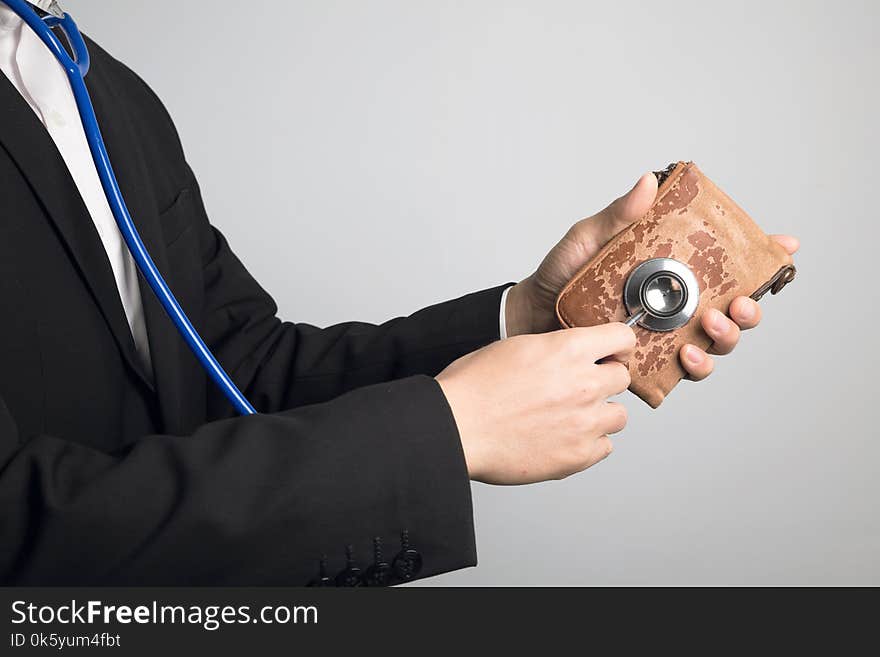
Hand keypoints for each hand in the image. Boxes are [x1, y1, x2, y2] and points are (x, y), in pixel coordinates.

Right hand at [436, 323, 634, 483]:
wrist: (456, 428)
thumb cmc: (472, 388)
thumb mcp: (514, 347)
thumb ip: (552, 350)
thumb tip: (568, 355)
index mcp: (567, 349)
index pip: (623, 339)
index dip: (617, 347)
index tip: (609, 354)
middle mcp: (583, 384)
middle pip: (622, 379)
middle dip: (604, 381)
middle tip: (580, 388)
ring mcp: (584, 422)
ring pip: (619, 416)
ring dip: (599, 414)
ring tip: (570, 418)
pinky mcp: (577, 455)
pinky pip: (604, 447)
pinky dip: (588, 444)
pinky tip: (562, 438)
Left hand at [504, 173, 799, 379]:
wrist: (531, 315)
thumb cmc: (561, 274)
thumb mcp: (588, 238)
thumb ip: (617, 216)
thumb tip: (647, 181)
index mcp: (672, 269)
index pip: (727, 263)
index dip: (764, 257)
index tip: (786, 246)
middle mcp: (677, 304)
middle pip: (734, 309)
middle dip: (750, 309)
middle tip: (738, 302)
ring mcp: (666, 335)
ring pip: (718, 343)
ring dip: (727, 336)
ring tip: (710, 325)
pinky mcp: (649, 362)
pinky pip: (684, 371)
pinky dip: (695, 366)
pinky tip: (685, 356)